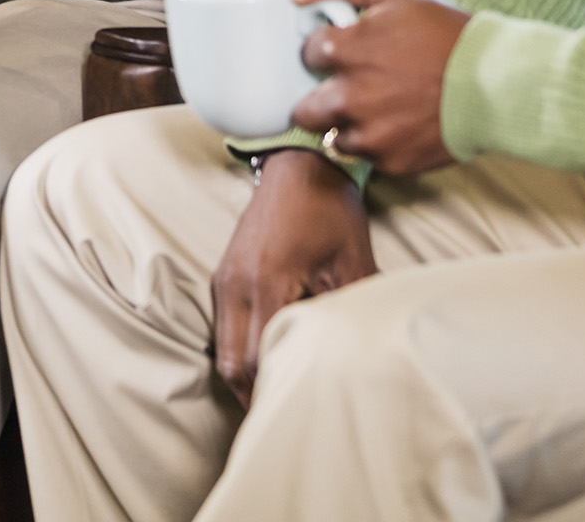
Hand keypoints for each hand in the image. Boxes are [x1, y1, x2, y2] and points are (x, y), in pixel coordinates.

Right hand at [211, 149, 375, 404]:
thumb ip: (351, 310)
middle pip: (232, 363)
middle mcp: (236, 284)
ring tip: (277, 397)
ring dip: (246, 375)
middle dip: (255, 395)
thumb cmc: (330, 210)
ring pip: (224, 349)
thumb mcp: (353, 261)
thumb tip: (361, 357)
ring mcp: (225, 278)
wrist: (299, 164)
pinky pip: (225, 327)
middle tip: (283, 418)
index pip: (262, 357)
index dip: (277, 392)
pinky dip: (241, 351)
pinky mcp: (224, 274)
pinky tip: (268, 360)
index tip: (298, 416)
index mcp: (267, 281)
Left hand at [289, 0, 470, 175]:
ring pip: (332, 135)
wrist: (500, 84)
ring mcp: (369, 134)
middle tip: (356, 86)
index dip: (328, 51)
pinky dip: (376, 144)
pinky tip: (399, 125)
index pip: (308, 53)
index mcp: (345, 51)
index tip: (350, 51)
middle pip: (305, 107)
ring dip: (346, 124)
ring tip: (379, 108)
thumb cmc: (447, 34)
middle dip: (323, 96)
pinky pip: (364, 156)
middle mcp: (349, 97)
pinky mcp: (389, 161)